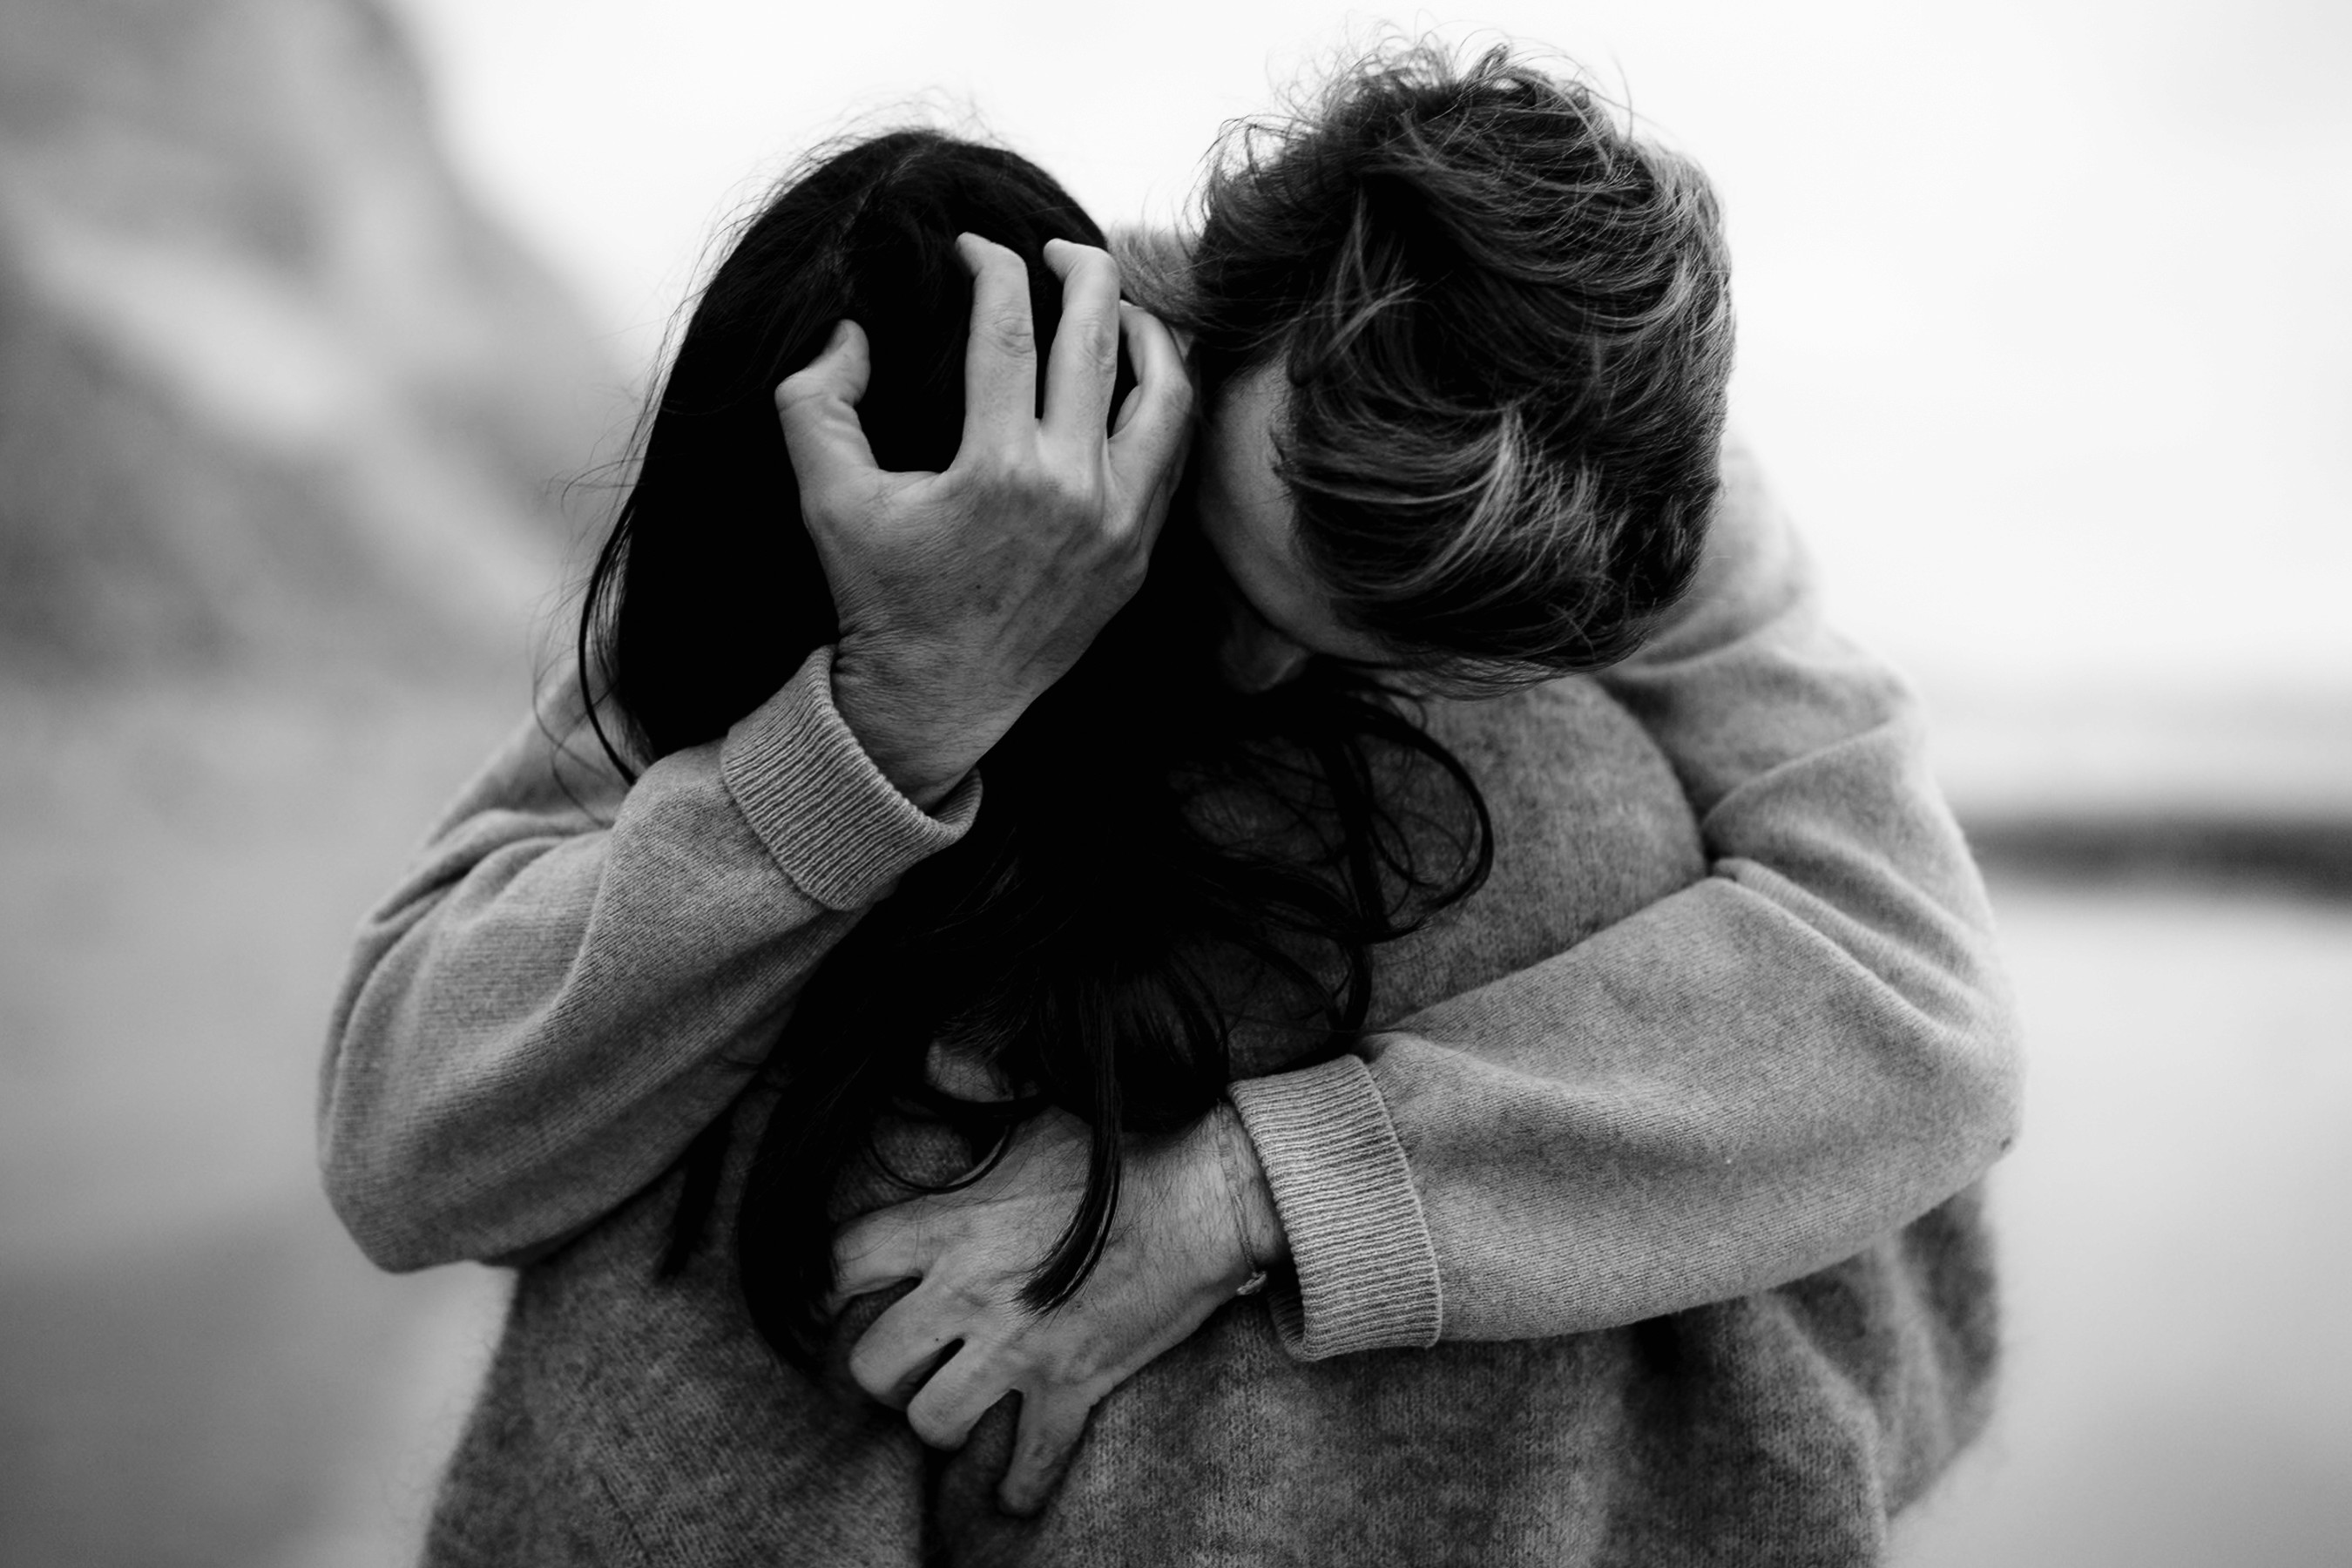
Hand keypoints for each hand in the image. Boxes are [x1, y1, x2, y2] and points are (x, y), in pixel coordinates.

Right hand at [774, 236, 1193, 807]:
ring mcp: (1119, 523)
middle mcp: (1074, 489)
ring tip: (1113, 306)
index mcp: (1000, 467)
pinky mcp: (1139, 551)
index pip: (1009, 327)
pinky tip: (1132, 379)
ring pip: (1165, 392)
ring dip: (1143, 331)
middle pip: (1101, 336)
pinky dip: (1160, 402)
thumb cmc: (881, 595)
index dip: (991, 267)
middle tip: (1056, 249)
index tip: (972, 249)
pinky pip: (1171, 454)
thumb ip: (816, 400)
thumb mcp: (826, 497)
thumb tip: (853, 330)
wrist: (937, 700)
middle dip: (1083, 268)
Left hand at [830, 1104, 1285, 1515]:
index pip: (842, 1263)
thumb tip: (933, 1053)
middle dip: (880, 1370)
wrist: (1208, 1191)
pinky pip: (1028, 1465)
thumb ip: (974, 1080)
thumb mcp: (1038, 1104)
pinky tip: (1014, 1493)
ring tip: (956, 1406)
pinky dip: (1020, 1489)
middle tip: (906, 1359)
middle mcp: (968, 1291)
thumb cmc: (1123, 1144)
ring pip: (931, 1423)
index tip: (843, 1294)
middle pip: (870, 1365)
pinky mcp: (1070, 1386)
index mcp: (949, 1223)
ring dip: (939, 1422)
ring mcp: (1018, 1347)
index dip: (829, 1285)